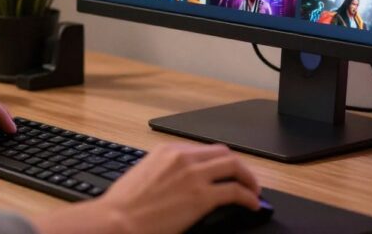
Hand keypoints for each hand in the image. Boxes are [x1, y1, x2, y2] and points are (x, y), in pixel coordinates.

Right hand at [31, 143, 260, 233]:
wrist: (117, 221)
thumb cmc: (123, 206)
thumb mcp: (144, 175)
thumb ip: (164, 171)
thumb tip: (179, 182)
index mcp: (167, 150)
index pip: (203, 150)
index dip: (218, 161)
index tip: (224, 171)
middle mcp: (183, 157)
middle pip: (223, 153)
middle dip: (237, 166)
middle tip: (244, 179)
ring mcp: (194, 175)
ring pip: (234, 167)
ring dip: (248, 179)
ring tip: (253, 191)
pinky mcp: (202, 197)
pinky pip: (235, 192)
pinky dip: (248, 197)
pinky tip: (252, 204)